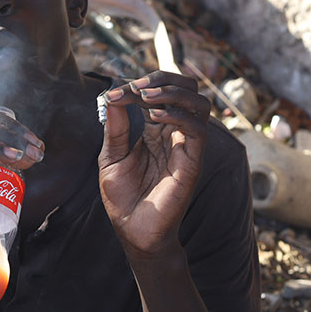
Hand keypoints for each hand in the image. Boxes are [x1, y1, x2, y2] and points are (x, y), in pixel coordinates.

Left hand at [98, 71, 210, 257]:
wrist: (132, 232)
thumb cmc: (123, 198)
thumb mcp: (111, 156)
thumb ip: (115, 127)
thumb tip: (113, 94)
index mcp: (155, 130)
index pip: (159, 92)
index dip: (139, 85)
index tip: (114, 95)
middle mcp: (175, 134)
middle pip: (186, 89)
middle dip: (162, 79)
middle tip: (136, 87)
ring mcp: (186, 146)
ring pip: (198, 103)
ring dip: (173, 92)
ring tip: (146, 96)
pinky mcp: (192, 162)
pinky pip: (197, 129)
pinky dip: (178, 115)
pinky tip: (155, 117)